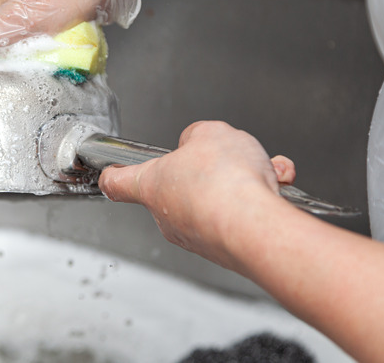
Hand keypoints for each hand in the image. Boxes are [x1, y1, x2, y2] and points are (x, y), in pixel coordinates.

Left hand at [98, 121, 295, 266]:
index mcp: (151, 185)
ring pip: (218, 200)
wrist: (258, 227)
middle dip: (207, 171)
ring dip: (242, 183)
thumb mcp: (209, 133)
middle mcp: (169, 216)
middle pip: (180, 188)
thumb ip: (198, 136)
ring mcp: (196, 236)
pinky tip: (273, 188)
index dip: (113, 174)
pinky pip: (241, 216)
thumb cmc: (225, 184)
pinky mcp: (225, 249)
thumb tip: (198, 145)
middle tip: (227, 159)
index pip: (118, 182)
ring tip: (259, 172)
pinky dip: (260, 199)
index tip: (109, 173)